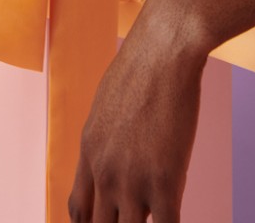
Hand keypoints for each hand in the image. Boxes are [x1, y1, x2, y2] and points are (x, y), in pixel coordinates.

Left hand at [68, 0, 208, 222]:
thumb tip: (119, 152)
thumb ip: (108, 138)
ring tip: (155, 216)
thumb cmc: (142, 65)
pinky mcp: (164, 181)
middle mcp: (104, 172)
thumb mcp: (108, 103)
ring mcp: (132, 180)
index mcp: (89, 151)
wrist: (163, 48)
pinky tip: (175, 220)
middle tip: (129, 220)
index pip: (78, 210)